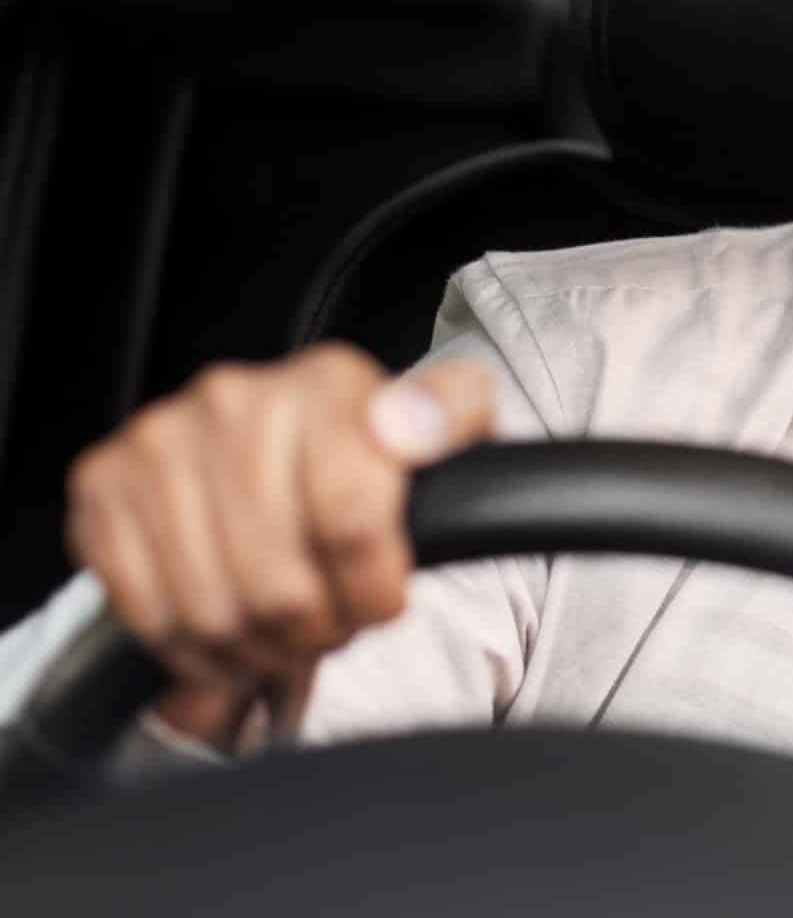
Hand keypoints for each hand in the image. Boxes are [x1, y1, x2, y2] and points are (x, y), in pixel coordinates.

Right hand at [63, 346, 495, 744]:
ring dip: (256, 649)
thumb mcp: (447, 429)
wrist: (284, 449)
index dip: (373, 590)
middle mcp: (234, 398)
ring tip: (284, 635)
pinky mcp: (101, 483)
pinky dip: (192, 649)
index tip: (382, 603)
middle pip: (278, 580)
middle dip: (315, 629)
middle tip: (329, 626)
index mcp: (326, 381)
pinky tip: (229, 635)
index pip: (352, 518)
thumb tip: (406, 424)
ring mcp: (159, 439)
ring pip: (211, 609)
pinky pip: (146, 609)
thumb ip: (451, 417)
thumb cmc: (367, 456)